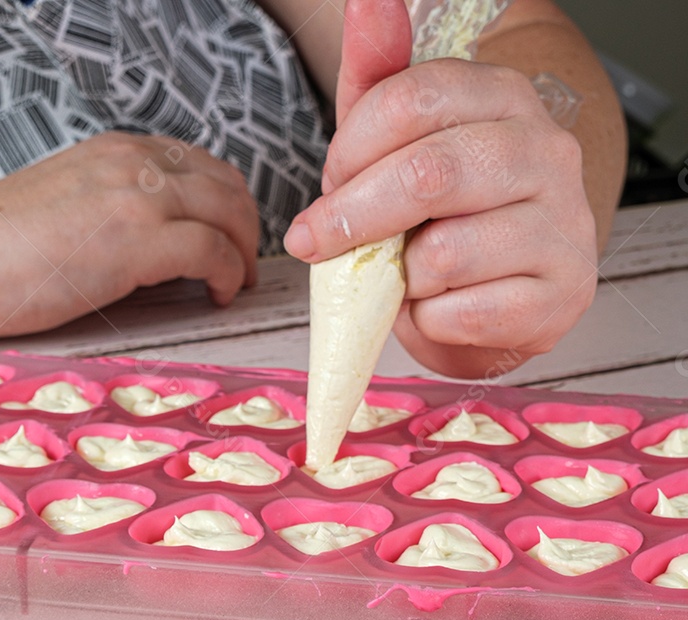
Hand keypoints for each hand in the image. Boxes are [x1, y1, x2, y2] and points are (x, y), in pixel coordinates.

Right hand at [0, 131, 258, 336]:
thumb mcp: (71, 207)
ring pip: (228, 211)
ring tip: (238, 282)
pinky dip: (230, 274)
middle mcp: (133, 162)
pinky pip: (213, 250)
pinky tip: (221, 295)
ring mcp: (138, 196)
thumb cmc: (5, 250)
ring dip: (245, 251)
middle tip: (246, 265)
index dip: (228, 203)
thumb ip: (118, 209)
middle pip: (226, 184)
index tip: (232, 236)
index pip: (199, 164)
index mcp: (117, 152)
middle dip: (247, 227)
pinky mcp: (137, 237)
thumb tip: (159, 243)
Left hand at [284, 0, 597, 379]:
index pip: (412, 100)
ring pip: (446, 254)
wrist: (505, 297)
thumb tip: (367, 1)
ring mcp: (564, 226)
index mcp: (505, 98)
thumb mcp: (403, 145)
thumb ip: (380, 80)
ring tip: (409, 276)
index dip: (350, 152)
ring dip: (402, 278)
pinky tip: (441, 308)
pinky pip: (465, 313)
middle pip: (428, 174)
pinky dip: (431, 322)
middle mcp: (546, 152)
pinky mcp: (563, 294)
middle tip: (321, 242)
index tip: (328, 186)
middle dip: (355, 218)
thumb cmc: (446, 218)